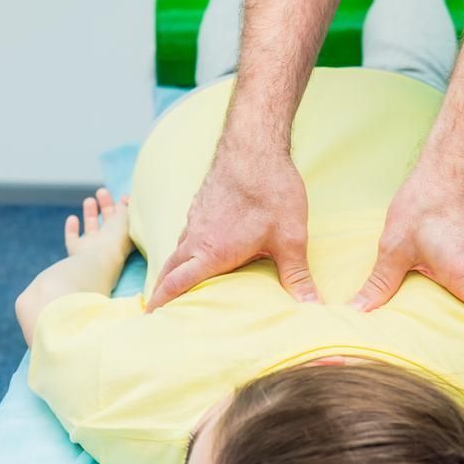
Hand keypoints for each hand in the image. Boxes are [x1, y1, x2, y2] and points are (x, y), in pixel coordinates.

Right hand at [65, 188, 130, 261]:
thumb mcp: (126, 219)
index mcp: (123, 239)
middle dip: (106, 206)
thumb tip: (125, 201)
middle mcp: (108, 245)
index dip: (125, 208)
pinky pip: (72, 239)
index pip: (125, 222)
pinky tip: (72, 218)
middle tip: (102, 191)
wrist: (96, 261)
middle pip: (108, 223)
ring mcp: (92, 249)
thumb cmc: (115, 241)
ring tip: (89, 200)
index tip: (123, 197)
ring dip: (90, 213)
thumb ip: (125, 208)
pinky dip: (71, 229)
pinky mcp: (75, 251)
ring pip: (91, 229)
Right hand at [145, 150, 319, 310]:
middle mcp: (196, 237)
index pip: (177, 284)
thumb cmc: (271, 191)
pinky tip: (198, 249)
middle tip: (157, 309)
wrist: (254, 145)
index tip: (151, 318)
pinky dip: (185, 248)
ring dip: (173, 269)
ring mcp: (195, 218)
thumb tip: (312, 307)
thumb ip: (297, 276)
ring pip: (177, 250)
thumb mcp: (290, 238)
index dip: (162, 303)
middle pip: (170, 269)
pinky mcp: (201, 204)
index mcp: (212, 253)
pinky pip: (186, 232)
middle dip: (161, 291)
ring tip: (177, 284)